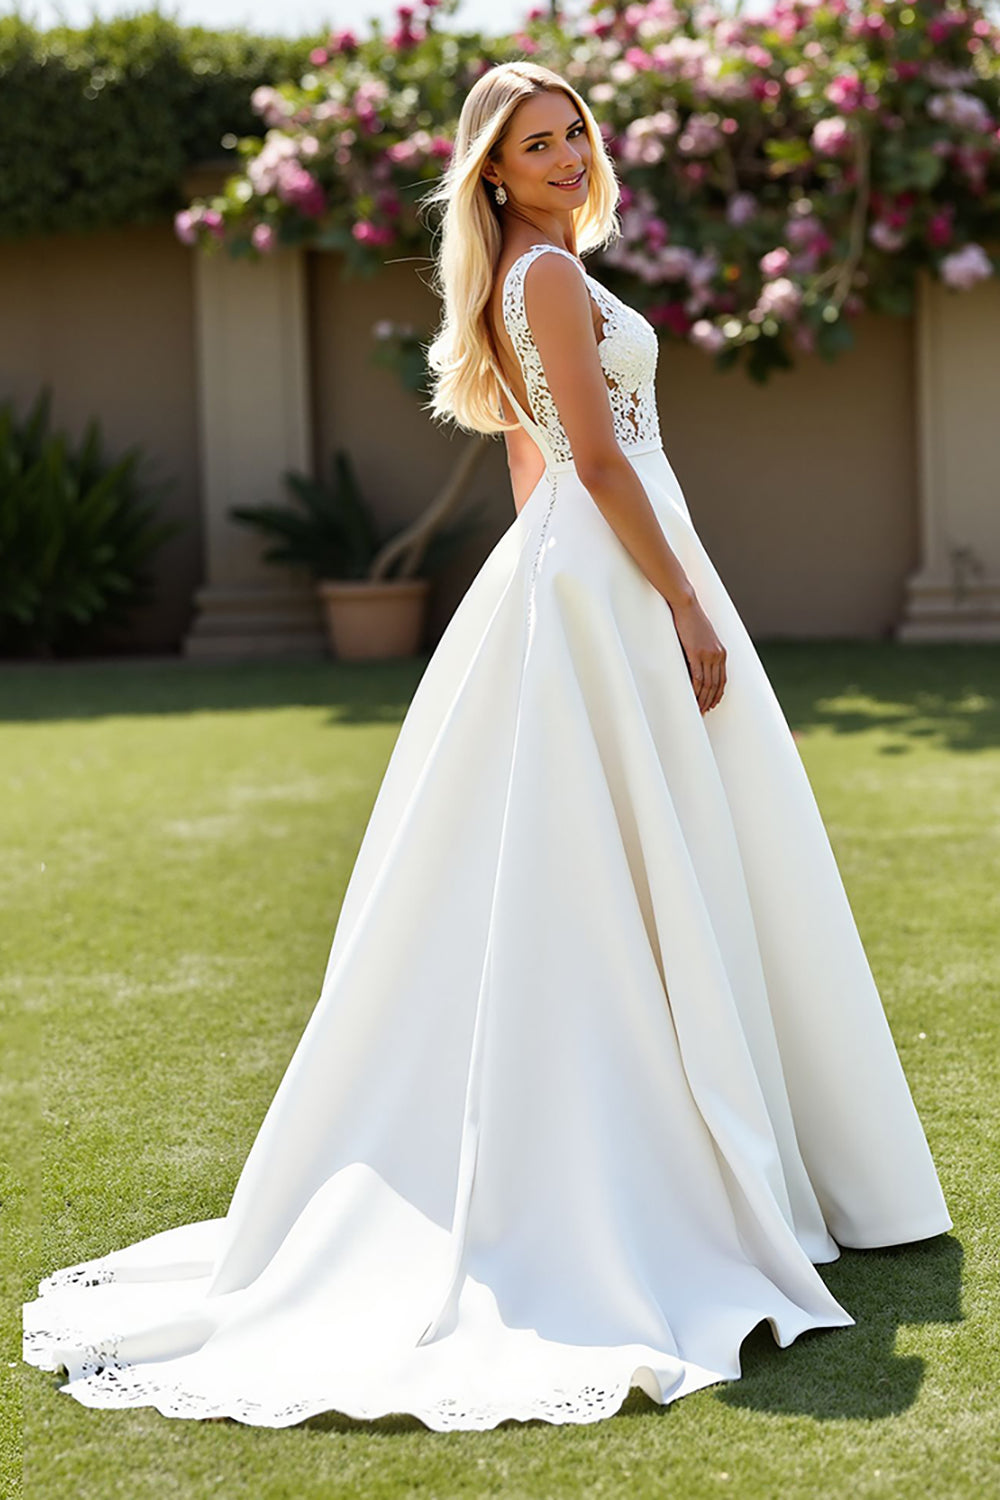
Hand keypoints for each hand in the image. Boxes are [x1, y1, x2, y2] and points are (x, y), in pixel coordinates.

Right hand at [670, 595, 726, 713]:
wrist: (686, 606)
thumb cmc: (691, 621)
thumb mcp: (702, 639)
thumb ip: (703, 653)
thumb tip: (697, 667)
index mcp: (721, 652)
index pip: (723, 680)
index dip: (718, 694)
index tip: (713, 704)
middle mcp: (718, 655)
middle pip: (716, 685)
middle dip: (710, 700)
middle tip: (704, 712)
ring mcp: (708, 655)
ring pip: (708, 684)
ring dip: (703, 699)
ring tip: (698, 709)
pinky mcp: (696, 654)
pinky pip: (697, 678)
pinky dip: (696, 690)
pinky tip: (692, 698)